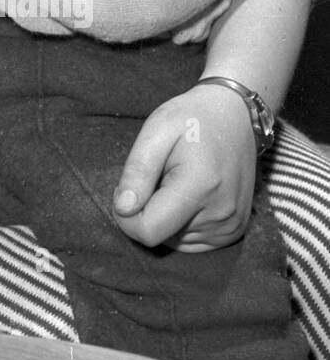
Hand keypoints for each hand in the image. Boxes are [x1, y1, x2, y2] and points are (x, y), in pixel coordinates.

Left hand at [112, 83, 256, 250]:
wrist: (236, 117)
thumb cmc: (192, 118)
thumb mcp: (156, 131)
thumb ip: (137, 171)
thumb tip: (123, 209)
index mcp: (201, 187)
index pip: (149, 231)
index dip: (127, 216)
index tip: (129, 188)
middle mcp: (221, 214)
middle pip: (160, 236)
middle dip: (147, 210)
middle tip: (160, 176)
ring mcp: (231, 226)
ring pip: (173, 241)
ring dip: (165, 216)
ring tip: (177, 181)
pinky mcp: (234, 231)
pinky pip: (190, 242)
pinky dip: (180, 223)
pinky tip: (188, 195)